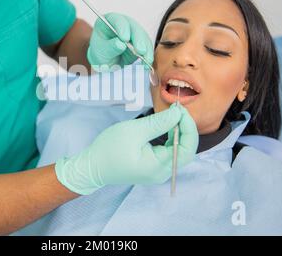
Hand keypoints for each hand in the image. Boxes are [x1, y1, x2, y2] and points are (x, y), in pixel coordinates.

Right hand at [55, 103, 198, 194]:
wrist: (92, 166)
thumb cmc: (109, 148)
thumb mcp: (134, 131)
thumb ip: (159, 123)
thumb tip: (179, 113)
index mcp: (158, 166)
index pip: (187, 147)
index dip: (189, 126)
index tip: (181, 109)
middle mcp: (162, 173)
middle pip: (185, 150)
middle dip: (185, 128)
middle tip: (177, 110)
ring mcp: (158, 172)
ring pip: (178, 151)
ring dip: (179, 132)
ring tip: (172, 115)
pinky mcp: (153, 167)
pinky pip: (169, 152)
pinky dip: (171, 138)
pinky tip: (166, 126)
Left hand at [87, 13, 153, 70]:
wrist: (107, 60)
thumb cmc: (101, 53)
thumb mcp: (101, 51)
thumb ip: (110, 47)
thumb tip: (121, 44)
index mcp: (110, 21)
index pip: (118, 21)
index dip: (122, 29)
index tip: (125, 39)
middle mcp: (124, 24)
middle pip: (134, 28)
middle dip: (138, 40)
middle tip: (140, 51)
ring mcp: (134, 32)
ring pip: (143, 37)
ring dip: (146, 48)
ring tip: (147, 59)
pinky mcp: (141, 42)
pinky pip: (147, 46)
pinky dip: (148, 54)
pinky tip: (148, 62)